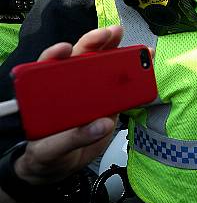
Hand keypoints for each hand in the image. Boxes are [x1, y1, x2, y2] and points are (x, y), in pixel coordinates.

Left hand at [13, 26, 123, 186]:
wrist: (59, 169)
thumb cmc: (45, 156)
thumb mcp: (50, 151)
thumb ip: (70, 139)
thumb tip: (103, 123)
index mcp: (46, 95)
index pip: (48, 68)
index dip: (57, 55)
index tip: (66, 49)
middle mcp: (68, 90)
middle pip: (81, 60)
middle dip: (97, 43)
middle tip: (113, 34)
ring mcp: (90, 97)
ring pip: (104, 72)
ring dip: (121, 56)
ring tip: (138, 49)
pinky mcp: (106, 107)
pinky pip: (120, 92)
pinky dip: (134, 81)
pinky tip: (146, 69)